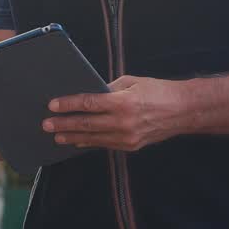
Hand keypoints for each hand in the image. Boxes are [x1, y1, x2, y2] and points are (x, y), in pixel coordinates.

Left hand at [42, 75, 187, 151]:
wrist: (183, 111)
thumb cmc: (157, 91)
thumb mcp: (132, 82)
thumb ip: (109, 89)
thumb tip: (89, 94)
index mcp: (124, 102)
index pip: (89, 104)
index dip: (69, 104)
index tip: (53, 105)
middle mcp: (124, 122)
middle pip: (86, 124)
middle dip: (64, 124)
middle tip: (46, 124)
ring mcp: (127, 137)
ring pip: (93, 138)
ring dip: (73, 136)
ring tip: (57, 135)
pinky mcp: (130, 146)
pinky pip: (104, 144)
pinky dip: (89, 142)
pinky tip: (77, 141)